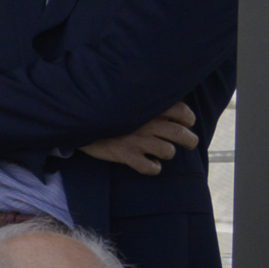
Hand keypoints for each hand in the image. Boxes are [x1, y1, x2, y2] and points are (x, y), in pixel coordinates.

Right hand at [80, 102, 200, 176]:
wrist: (78, 119)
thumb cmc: (106, 110)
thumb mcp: (128, 99)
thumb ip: (147, 102)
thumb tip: (168, 109)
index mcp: (150, 106)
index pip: (182, 112)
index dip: (188, 119)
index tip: (186, 123)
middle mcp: (148, 123)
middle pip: (181, 135)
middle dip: (189, 140)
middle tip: (189, 142)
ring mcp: (138, 140)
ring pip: (168, 152)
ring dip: (167, 153)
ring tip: (160, 152)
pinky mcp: (127, 155)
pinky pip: (151, 168)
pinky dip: (153, 167)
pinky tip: (149, 163)